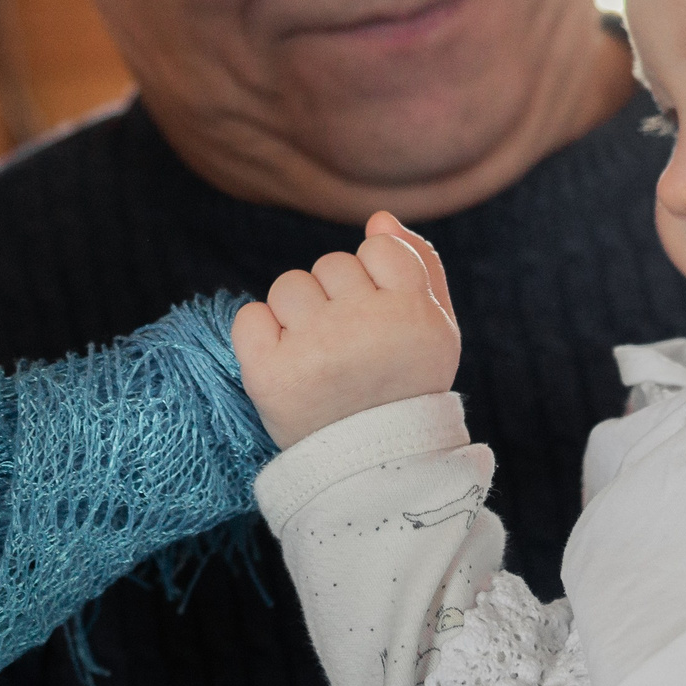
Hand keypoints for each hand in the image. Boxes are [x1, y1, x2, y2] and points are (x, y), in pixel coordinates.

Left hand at [232, 213, 459, 448]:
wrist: (372, 467)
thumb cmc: (404, 386)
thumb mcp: (436, 329)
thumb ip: (419, 265)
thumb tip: (378, 219)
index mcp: (413, 313)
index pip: (379, 246)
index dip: (376, 277)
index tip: (382, 317)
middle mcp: (365, 326)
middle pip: (332, 265)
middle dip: (337, 298)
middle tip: (352, 349)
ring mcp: (315, 349)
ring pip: (289, 286)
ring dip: (298, 315)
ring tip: (319, 357)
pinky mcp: (269, 374)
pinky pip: (249, 316)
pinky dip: (261, 336)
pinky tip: (287, 363)